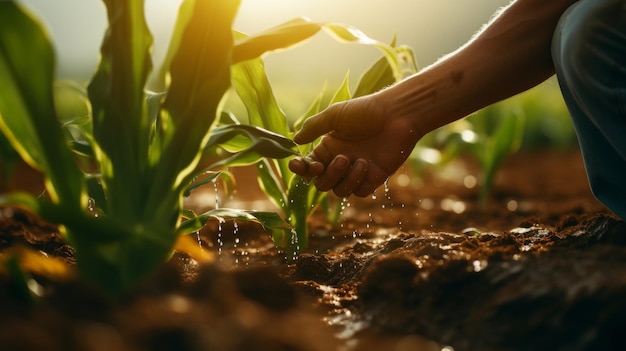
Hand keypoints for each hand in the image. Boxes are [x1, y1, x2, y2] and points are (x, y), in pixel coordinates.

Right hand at [288, 92, 421, 197]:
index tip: (304, 165)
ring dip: (345, 178)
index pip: (308, 166)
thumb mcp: (334, 115)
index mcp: (329, 147)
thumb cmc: (366, 111)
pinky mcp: (373, 178)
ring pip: (338, 191)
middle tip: (342, 158)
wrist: (397, 116)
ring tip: (359, 160)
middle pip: (321, 183)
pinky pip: (358, 192)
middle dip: (328, 175)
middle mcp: (340, 161)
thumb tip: (295, 141)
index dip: (302, 170)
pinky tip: (367, 164)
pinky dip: (358, 182)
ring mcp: (356, 171)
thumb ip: (313, 127)